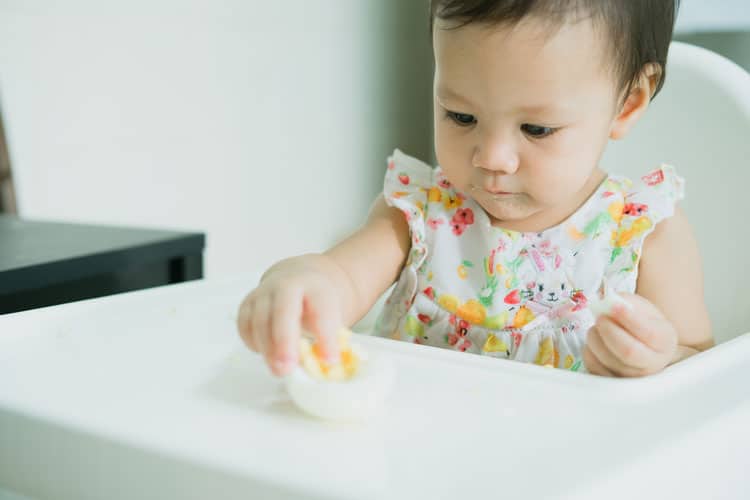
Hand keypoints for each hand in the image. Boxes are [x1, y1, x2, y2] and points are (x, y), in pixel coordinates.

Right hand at [236, 258, 342, 376]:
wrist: (297, 280)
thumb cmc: (314, 303)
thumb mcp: (330, 315)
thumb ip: (328, 338)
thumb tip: (326, 365)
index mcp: (314, 287)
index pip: (321, 311)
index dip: (325, 337)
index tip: (330, 360)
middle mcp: (285, 285)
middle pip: (282, 311)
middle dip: (285, 341)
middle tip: (289, 368)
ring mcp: (263, 293)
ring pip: (259, 321)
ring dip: (267, 349)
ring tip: (280, 370)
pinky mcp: (247, 304)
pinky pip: (245, 326)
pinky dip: (254, 344)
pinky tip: (267, 355)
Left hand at [582, 293, 677, 376]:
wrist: (645, 349)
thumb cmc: (643, 325)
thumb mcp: (642, 309)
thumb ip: (627, 301)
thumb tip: (607, 301)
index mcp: (666, 341)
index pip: (650, 334)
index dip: (629, 319)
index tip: (612, 306)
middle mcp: (653, 363)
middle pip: (628, 351)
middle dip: (609, 331)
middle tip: (600, 317)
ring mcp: (634, 378)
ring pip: (609, 360)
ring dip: (596, 339)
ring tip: (597, 328)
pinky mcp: (614, 383)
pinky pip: (595, 368)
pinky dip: (589, 351)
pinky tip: (594, 342)